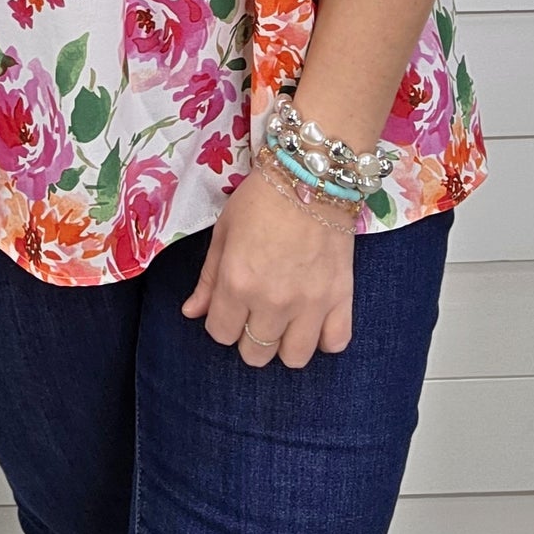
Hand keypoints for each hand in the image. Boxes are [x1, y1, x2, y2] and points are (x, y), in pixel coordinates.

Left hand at [180, 167, 354, 368]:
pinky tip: (316, 319)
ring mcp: (310, 304)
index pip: (221, 334)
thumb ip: (208, 278)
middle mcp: (272, 302)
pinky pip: (335, 343)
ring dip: (286, 344)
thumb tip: (191, 313)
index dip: (222, 322)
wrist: (311, 174)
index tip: (230, 305)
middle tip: (256, 311)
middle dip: (250, 337)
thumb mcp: (224, 231)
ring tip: (286, 320)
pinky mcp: (342, 298)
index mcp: (237, 283)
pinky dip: (325, 338)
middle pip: (256, 354)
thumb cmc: (260, 198)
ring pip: (294, 359)